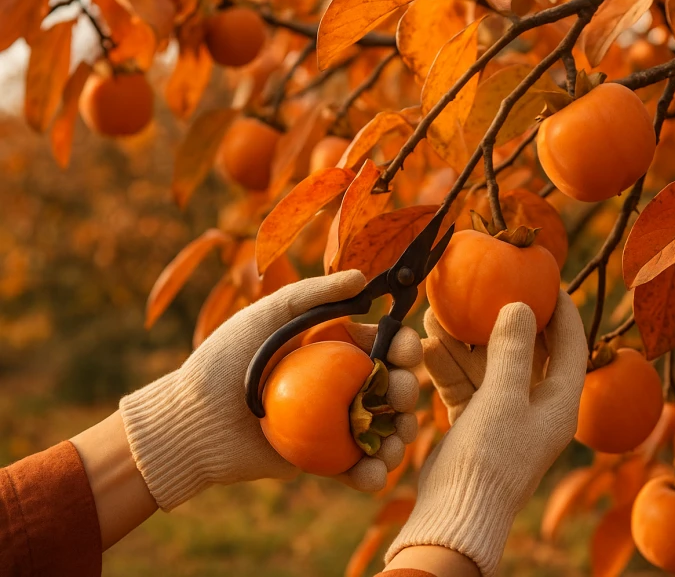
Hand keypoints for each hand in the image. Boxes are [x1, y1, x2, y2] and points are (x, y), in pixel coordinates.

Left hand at [120, 270, 421, 510]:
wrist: (191, 420)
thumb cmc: (224, 360)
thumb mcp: (266, 315)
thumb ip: (313, 294)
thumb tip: (362, 278)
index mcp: (333, 349)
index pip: (381, 345)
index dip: (403, 347)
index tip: (406, 351)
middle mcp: (339, 385)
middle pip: (390, 388)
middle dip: (407, 392)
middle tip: (400, 397)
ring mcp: (333, 424)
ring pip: (382, 430)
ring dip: (400, 437)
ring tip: (395, 442)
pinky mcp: (321, 460)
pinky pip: (354, 468)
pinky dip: (371, 474)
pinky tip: (373, 473)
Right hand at [386, 292, 587, 575]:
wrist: (456, 513)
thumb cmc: (491, 457)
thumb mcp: (503, 397)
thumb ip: (513, 349)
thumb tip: (521, 305)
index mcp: (560, 401)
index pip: (571, 344)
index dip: (562, 309)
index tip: (547, 277)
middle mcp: (537, 405)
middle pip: (525, 349)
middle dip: (501, 317)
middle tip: (486, 285)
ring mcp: (505, 413)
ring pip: (487, 364)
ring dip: (464, 339)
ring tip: (437, 309)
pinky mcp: (476, 421)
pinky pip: (465, 382)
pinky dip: (448, 364)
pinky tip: (426, 341)